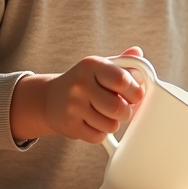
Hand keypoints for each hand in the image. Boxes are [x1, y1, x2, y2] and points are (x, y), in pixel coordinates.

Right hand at [10, 47, 144, 142]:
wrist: (49, 98)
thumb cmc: (84, 82)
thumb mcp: (100, 67)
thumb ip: (122, 62)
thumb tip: (138, 51)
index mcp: (92, 65)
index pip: (123, 81)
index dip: (135, 92)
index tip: (135, 95)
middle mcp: (80, 84)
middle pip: (119, 108)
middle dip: (126, 112)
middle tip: (122, 109)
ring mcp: (73, 106)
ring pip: (111, 125)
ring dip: (113, 124)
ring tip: (104, 115)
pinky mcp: (69, 125)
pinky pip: (98, 136)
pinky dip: (100, 133)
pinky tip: (92, 122)